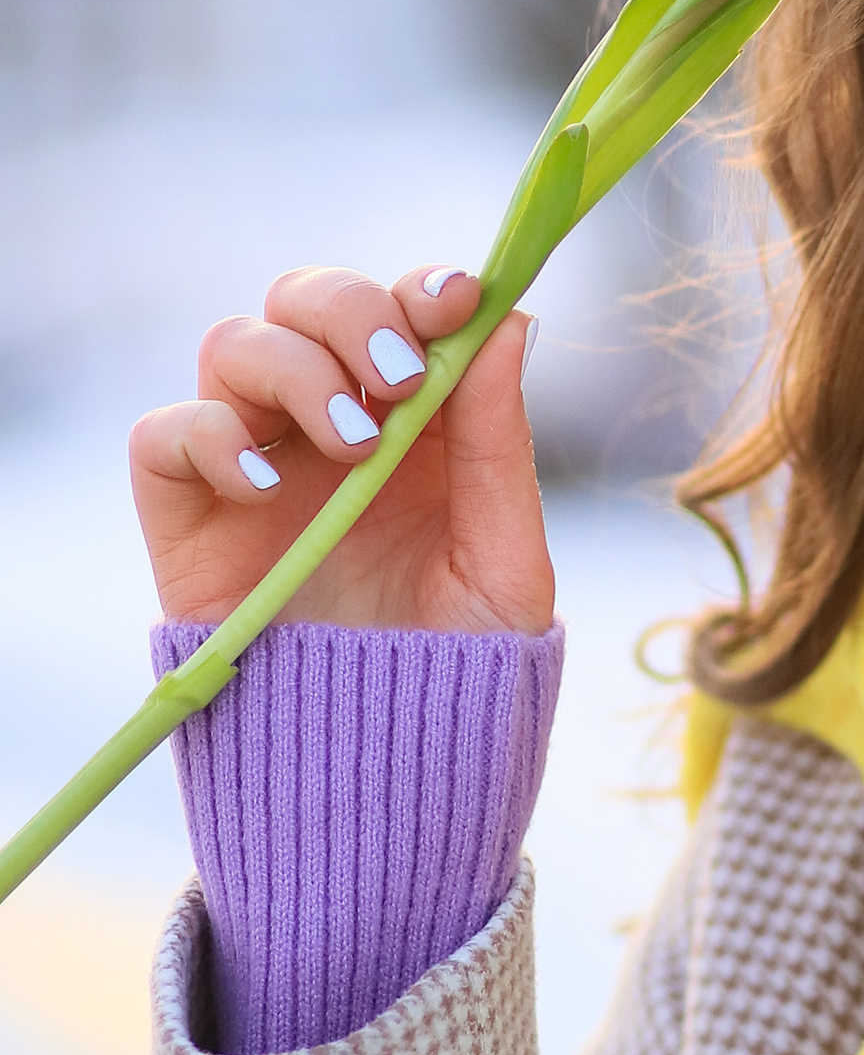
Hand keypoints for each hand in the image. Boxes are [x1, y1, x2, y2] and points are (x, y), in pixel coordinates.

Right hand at [130, 265, 554, 636]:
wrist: (385, 767)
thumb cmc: (454, 665)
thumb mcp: (504, 560)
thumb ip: (500, 444)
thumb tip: (510, 323)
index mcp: (412, 419)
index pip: (399, 308)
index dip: (421, 287)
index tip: (457, 299)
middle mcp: (326, 422)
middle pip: (305, 299)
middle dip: (354, 311)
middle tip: (399, 378)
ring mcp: (253, 461)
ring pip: (234, 343)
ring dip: (296, 368)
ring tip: (354, 446)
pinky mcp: (188, 516)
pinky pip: (162, 435)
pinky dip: (207, 436)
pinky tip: (267, 488)